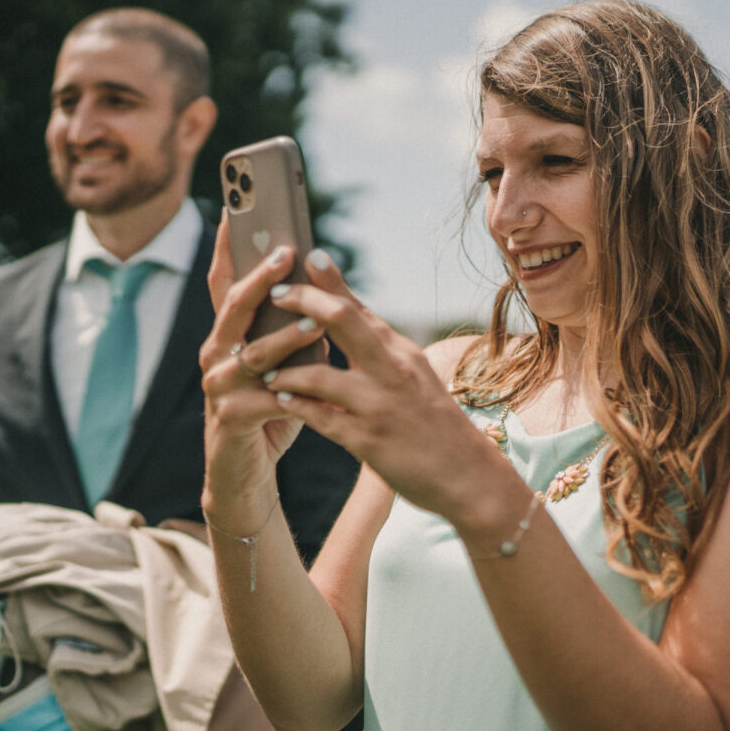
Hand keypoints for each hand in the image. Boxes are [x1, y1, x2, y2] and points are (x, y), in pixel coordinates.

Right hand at [199, 217, 326, 527]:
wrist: (246, 470)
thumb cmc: (272, 407)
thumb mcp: (286, 361)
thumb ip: (295, 328)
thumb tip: (322, 293)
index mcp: (229, 332)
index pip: (224, 279)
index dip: (228, 243)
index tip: (235, 206)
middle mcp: (216, 351)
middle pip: (235, 305)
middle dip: (262, 276)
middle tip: (287, 251)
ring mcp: (219, 385)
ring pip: (251, 352)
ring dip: (284, 336)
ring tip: (314, 322)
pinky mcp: (230, 418)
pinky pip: (263, 399)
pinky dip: (289, 393)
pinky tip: (310, 388)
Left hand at [253, 249, 510, 523]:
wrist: (467, 475)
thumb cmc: (434, 422)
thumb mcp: (414, 375)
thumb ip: (380, 348)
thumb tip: (350, 312)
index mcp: (400, 352)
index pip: (360, 306)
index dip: (330, 281)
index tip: (307, 256)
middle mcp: (391, 370)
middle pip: (341, 320)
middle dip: (302, 303)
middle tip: (273, 295)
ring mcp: (378, 406)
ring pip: (318, 374)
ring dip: (284, 368)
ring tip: (262, 366)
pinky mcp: (367, 441)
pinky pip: (319, 418)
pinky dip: (295, 406)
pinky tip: (279, 399)